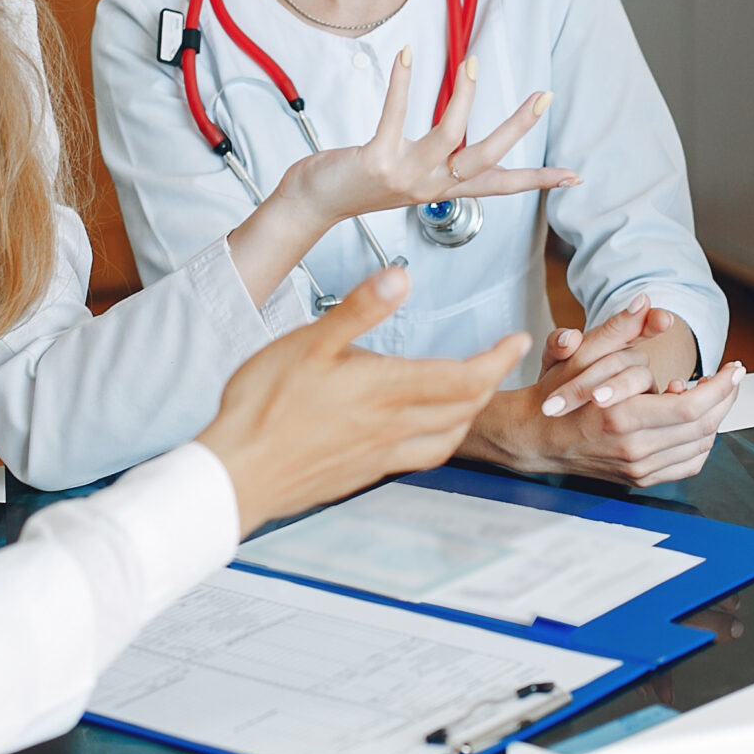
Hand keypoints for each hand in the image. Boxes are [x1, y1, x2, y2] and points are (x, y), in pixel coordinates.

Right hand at [200, 266, 528, 533]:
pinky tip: (428, 432)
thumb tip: (400, 279)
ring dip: (471, 412)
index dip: (498, 358)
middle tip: (499, 359)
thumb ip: (361, 310)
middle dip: (490, 381)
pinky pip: (421, 456)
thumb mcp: (309, 342)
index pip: (463, 376)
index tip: (516, 341)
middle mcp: (392, 425)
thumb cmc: (264, 410)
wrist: (238, 474)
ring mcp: (381, 453)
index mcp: (384, 389)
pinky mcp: (365, 471)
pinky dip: (442, 439)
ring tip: (474, 393)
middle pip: (464, 407)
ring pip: (448, 436)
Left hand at [229, 53, 578, 306]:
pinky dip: (404, 82)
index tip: (574, 177)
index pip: (502, 185)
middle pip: (487, 159)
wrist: (314, 203)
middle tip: (542, 96)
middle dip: (518, 128)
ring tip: (472, 63)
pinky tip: (408, 54)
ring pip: (451, 137)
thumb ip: (439, 163)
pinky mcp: (377, 160)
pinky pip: (396, 116)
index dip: (539, 180)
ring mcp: (406, 175)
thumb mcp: (410, 177)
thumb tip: (463, 143)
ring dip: (464, 97)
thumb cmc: (360, 182)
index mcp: (444, 189)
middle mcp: (431, 186)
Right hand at [466, 298, 743, 487]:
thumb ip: (617, 328)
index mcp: (621, 417)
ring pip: (699, 446)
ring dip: (715, 418)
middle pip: (703, 427)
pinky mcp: (639, 479)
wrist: (535, 437)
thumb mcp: (581, 355)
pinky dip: (701, 442)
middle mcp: (633, 449)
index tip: (734, 368)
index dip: (721, 387)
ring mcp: (637, 468)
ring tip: (713, 393)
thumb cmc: (556, 395)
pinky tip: (696, 421)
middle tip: (732, 376)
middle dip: (726, 398)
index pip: (691, 407)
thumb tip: (645, 303)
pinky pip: (687, 465)